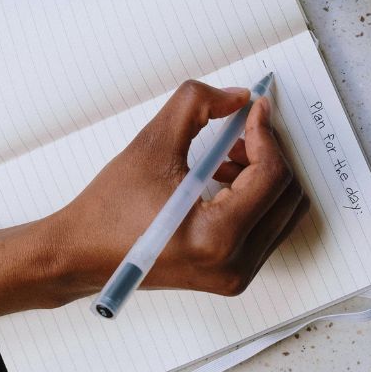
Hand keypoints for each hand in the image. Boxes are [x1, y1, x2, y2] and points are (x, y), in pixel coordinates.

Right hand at [43, 80, 308, 299]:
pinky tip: (224, 177)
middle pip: (288, 193)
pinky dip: (257, 195)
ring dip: (265, 173)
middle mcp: (233, 264)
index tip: (254, 110)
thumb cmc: (109, 210)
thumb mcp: (151, 143)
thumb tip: (240, 98)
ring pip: (284, 209)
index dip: (266, 133)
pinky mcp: (233, 273)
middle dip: (269, 152)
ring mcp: (236, 274)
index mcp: (215, 238)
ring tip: (228, 154)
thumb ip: (197, 105)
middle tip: (243, 129)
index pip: (271, 175)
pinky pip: (268, 225)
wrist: (82, 254)